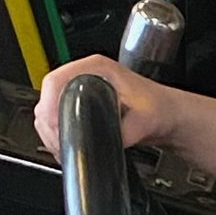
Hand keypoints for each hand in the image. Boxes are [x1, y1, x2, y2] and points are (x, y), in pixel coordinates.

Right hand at [34, 54, 178, 161]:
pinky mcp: (80, 102)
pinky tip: (65, 143)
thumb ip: (125, 132)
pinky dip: (56, 131)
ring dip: (50, 130)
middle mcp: (85, 74)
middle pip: (47, 96)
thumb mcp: (145, 121)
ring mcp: (81, 88)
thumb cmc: (159, 110)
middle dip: (49, 123)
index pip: (56, 81)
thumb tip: (107, 141)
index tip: (54, 126)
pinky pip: (56, 116)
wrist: (167, 115)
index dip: (50, 106)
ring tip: (62, 146)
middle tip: (59, 143)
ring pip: (49, 109)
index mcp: (97, 69)